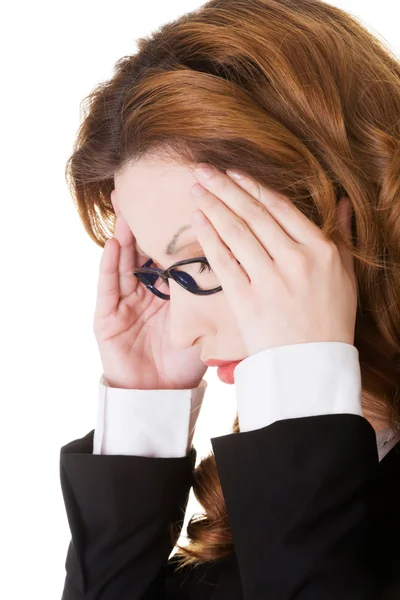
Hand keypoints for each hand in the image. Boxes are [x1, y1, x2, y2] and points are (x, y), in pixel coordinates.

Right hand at [92, 190, 206, 389]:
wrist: (161, 395)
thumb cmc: (184, 363)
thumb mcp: (203, 325)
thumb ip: (216, 299)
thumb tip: (250, 270)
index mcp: (168, 292)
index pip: (170, 252)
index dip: (174, 228)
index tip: (182, 200)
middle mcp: (145, 291)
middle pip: (143, 250)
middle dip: (143, 221)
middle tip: (145, 189)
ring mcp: (124, 302)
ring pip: (123, 261)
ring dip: (124, 233)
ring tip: (125, 205)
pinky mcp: (106, 318)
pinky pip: (107, 287)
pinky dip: (109, 266)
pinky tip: (112, 244)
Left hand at [189, 164, 356, 356]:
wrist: (311, 364)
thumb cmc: (330, 318)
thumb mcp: (345, 275)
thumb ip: (342, 235)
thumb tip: (342, 201)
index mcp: (320, 250)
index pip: (281, 208)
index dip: (253, 187)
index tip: (234, 172)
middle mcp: (295, 260)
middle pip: (254, 214)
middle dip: (225, 188)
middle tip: (203, 169)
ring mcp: (270, 280)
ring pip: (237, 233)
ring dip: (213, 207)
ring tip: (196, 189)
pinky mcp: (248, 300)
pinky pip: (224, 262)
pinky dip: (209, 239)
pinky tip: (197, 221)